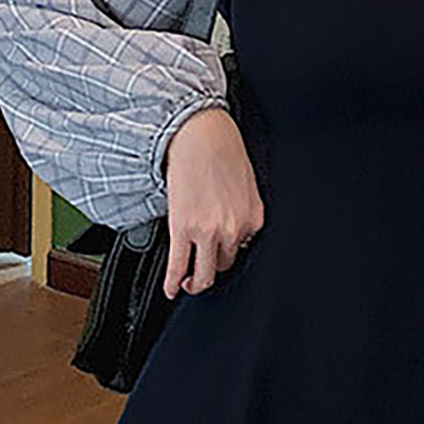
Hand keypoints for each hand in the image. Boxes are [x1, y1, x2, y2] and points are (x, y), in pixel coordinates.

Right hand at [161, 106, 263, 298]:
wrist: (200, 134)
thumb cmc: (223, 149)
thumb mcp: (246, 184)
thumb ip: (242, 209)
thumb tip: (232, 225)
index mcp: (253, 218)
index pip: (243, 249)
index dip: (227, 250)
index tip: (218, 254)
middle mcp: (235, 230)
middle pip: (224, 266)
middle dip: (212, 270)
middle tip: (201, 275)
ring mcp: (209, 232)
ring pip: (203, 275)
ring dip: (193, 283)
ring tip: (186, 284)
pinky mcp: (184, 229)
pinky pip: (178, 267)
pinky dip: (172, 283)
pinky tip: (170, 289)